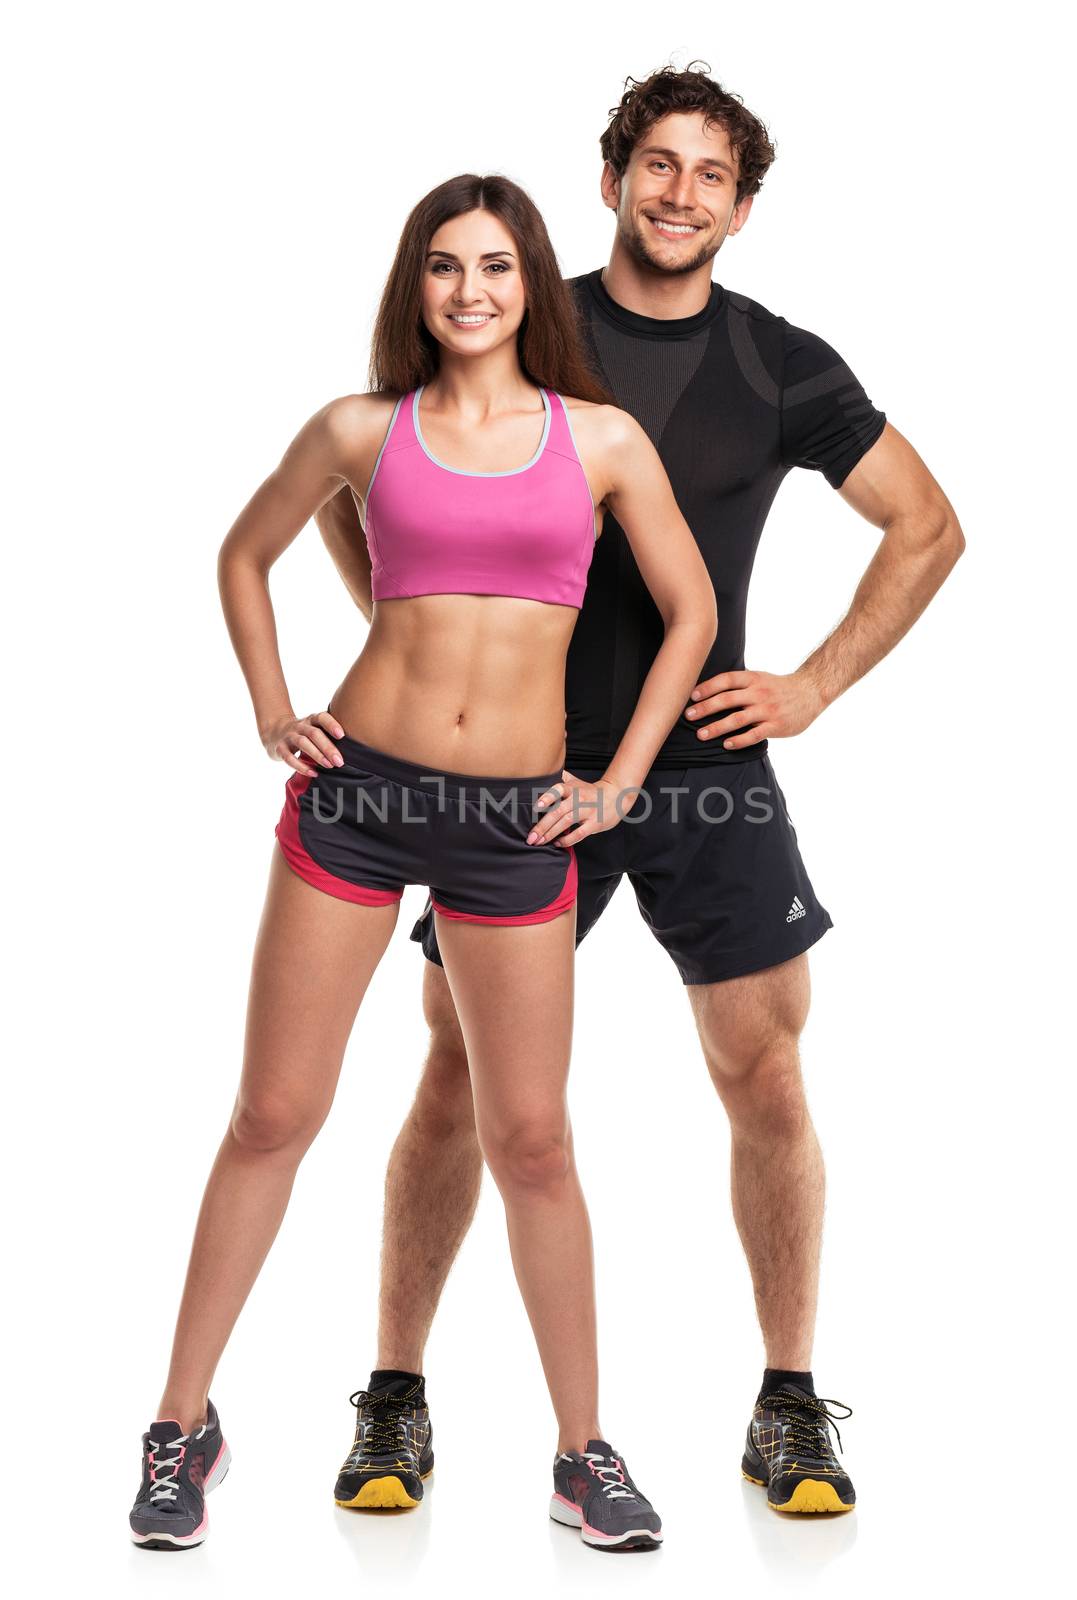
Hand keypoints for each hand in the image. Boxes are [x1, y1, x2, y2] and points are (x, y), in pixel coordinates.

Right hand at [263, 710, 345, 774]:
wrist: (274, 731)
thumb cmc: (304, 733)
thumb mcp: (315, 729)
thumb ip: (329, 736)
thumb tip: (353, 751)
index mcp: (311, 719)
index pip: (321, 718)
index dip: (331, 725)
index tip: (342, 735)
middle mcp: (300, 725)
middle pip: (314, 733)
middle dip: (328, 748)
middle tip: (340, 761)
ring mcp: (289, 736)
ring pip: (303, 743)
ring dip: (317, 755)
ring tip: (330, 766)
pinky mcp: (280, 748)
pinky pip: (289, 757)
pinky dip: (301, 766)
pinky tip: (313, 773)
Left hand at [526, 768, 629, 847]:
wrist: (616, 796)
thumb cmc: (590, 791)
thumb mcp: (576, 782)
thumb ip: (560, 779)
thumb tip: (543, 773)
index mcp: (573, 788)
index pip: (558, 789)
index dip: (547, 797)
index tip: (536, 807)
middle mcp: (579, 798)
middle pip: (558, 811)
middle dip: (542, 825)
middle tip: (531, 837)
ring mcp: (587, 811)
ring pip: (566, 822)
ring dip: (551, 833)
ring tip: (539, 841)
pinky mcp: (595, 823)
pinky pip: (579, 834)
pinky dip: (567, 840)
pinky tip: (557, 843)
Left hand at [684, 668, 826, 750]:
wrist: (811, 691)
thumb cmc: (779, 687)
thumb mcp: (760, 678)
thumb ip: (740, 684)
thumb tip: (709, 691)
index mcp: (753, 679)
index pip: (726, 680)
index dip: (707, 687)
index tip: (691, 696)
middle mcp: (759, 693)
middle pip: (727, 699)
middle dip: (705, 708)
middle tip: (688, 716)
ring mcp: (768, 709)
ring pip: (737, 719)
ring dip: (717, 727)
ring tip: (701, 735)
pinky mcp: (776, 726)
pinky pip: (754, 735)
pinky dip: (739, 740)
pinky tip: (726, 745)